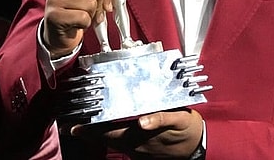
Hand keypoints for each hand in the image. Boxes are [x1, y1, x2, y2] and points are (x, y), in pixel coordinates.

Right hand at [43, 0, 112, 57]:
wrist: (57, 30)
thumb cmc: (73, 10)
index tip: (106, 1)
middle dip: (99, 5)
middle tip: (92, 11)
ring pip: (91, 4)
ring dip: (91, 15)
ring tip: (81, 16)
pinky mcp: (54, 15)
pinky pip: (83, 17)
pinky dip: (85, 24)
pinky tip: (75, 23)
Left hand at [71, 108, 203, 158]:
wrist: (199, 146)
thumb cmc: (188, 129)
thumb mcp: (179, 119)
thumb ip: (161, 119)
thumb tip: (142, 122)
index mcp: (140, 135)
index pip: (110, 132)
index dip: (91, 130)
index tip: (74, 127)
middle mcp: (136, 145)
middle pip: (108, 138)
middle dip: (91, 132)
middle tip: (75, 125)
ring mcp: (138, 151)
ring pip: (115, 142)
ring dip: (101, 135)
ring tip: (88, 127)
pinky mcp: (143, 154)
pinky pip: (125, 146)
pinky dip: (115, 140)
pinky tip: (111, 134)